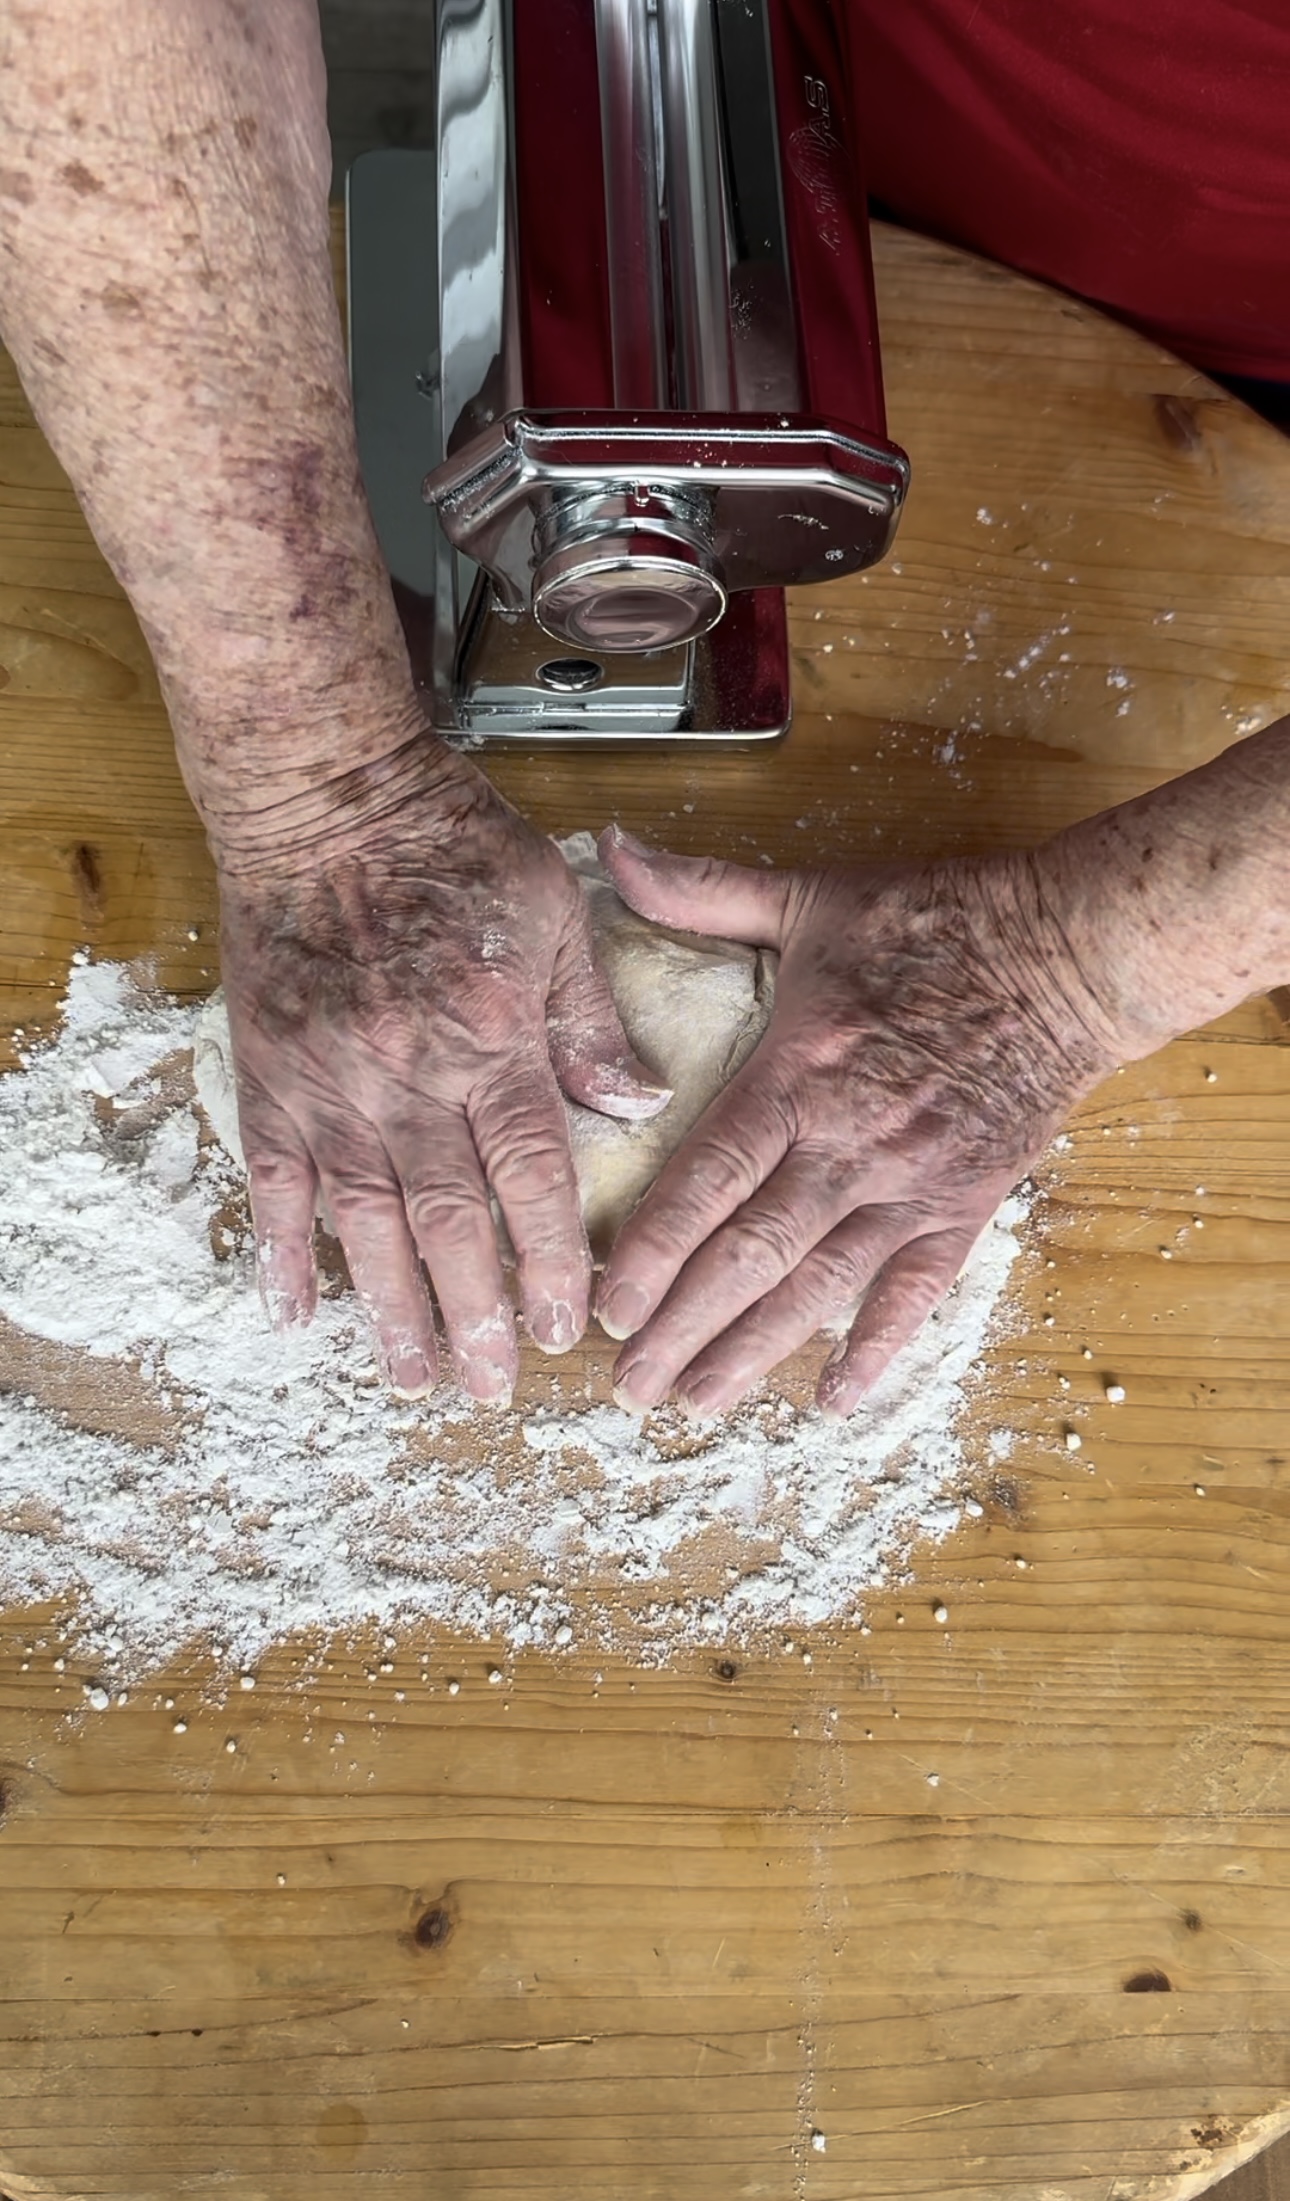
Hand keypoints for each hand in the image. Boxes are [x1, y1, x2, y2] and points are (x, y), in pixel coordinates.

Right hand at [217, 752, 668, 1402]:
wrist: (326, 797)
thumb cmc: (453, 846)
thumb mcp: (555, 916)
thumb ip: (591, 1020)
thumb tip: (640, 1104)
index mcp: (494, 1040)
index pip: (532, 1177)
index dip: (550, 1261)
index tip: (567, 1328)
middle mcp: (412, 1077)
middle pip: (448, 1222)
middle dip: (475, 1315)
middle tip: (491, 1390)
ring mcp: (333, 1084)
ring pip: (365, 1220)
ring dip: (388, 1309)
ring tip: (411, 1378)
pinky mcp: (272, 1077)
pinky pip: (273, 1181)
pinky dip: (283, 1251)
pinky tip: (295, 1315)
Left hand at [594, 828, 1124, 1418]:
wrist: (1064, 953)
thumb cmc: (932, 922)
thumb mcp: (808, 896)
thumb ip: (701, 891)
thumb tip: (610, 850)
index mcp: (795, 1074)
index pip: (704, 1182)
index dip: (650, 1253)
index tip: (604, 1307)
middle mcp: (845, 1144)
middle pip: (746, 1255)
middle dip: (680, 1328)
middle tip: (627, 1385)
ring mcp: (908, 1184)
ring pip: (817, 1288)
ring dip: (753, 1353)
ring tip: (696, 1403)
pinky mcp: (963, 1205)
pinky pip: (915, 1295)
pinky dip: (875, 1351)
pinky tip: (833, 1400)